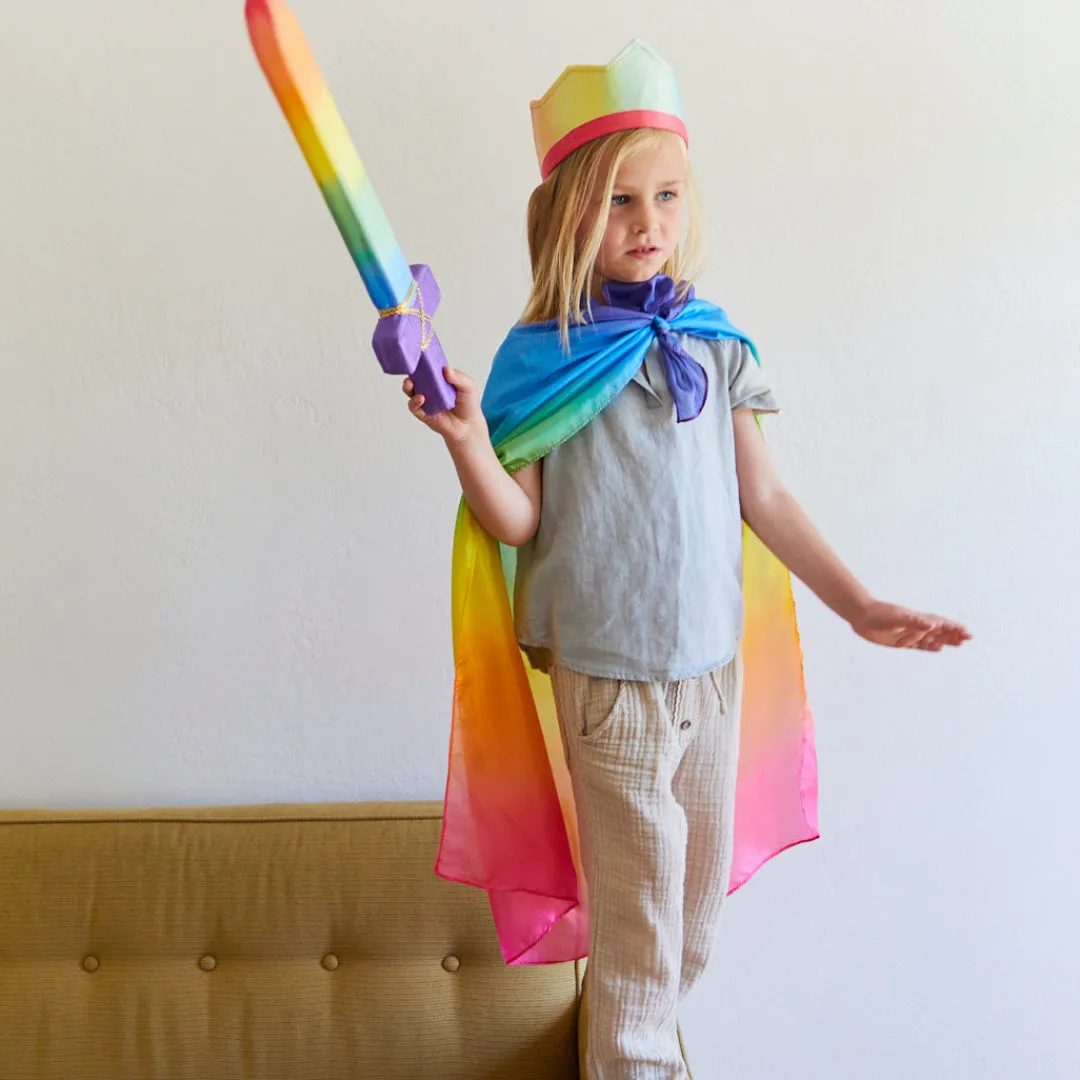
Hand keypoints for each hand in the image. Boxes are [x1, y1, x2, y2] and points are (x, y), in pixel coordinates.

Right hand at [403, 366, 485, 446]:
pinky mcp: (422, 412)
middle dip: (411, 372)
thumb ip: (459, 377)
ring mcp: (425, 400)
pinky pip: (413, 406)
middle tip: (411, 369)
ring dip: (408, 386)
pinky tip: (421, 399)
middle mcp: (430, 387)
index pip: (428, 367)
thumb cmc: (468, 405)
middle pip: (415, 377)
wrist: (468, 426)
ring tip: (411, 384)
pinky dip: (414, 401)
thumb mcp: (469, 387)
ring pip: (410, 391)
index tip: (418, 356)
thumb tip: (446, 369)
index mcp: (439, 378)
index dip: (423, 361)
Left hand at [849, 600, 971, 651]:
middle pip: (939, 631)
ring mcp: (909, 634)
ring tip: (958, 643)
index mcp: (918, 620)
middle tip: (968, 638)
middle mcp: (916, 627)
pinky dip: (929, 647)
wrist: (862, 616)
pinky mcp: (900, 642)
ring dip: (945, 641)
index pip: (940, 624)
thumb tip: (934, 625)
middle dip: (953, 634)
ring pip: (932, 638)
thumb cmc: (880, 613)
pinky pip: (919, 646)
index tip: (967, 632)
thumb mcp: (899, 616)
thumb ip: (916, 621)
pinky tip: (937, 649)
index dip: (953, 628)